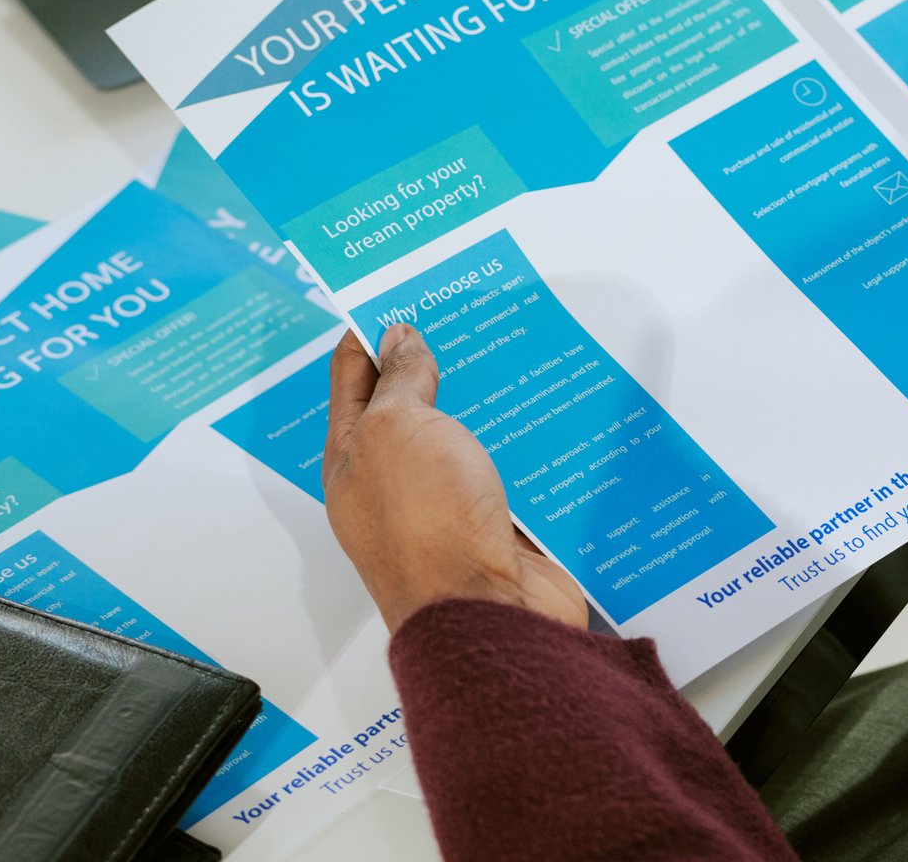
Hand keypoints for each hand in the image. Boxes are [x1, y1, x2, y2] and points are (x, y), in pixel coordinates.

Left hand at [325, 324, 593, 632]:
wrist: (486, 614)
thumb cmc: (427, 527)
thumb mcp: (399, 431)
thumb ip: (401, 382)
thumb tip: (401, 339)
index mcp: (354, 457)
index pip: (354, 380)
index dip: (371, 333)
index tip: (396, 293)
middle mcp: (397, 481)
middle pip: (414, 407)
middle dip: (436, 360)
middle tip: (464, 311)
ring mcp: (450, 505)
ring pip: (469, 436)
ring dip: (490, 400)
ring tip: (517, 349)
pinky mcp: (500, 525)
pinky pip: (515, 470)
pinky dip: (530, 443)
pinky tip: (552, 412)